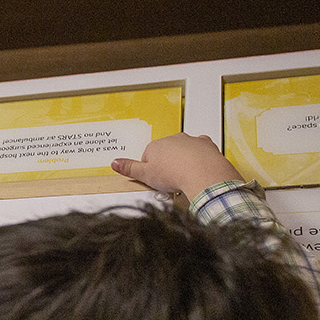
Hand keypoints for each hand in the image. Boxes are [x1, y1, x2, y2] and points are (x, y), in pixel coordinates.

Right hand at [111, 133, 243, 199]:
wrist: (203, 174)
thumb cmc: (175, 174)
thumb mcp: (146, 176)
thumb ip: (129, 168)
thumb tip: (114, 162)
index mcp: (156, 146)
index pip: (148, 156)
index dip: (151, 170)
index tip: (155, 179)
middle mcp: (173, 139)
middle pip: (166, 152)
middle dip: (168, 164)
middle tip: (170, 180)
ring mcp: (190, 141)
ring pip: (184, 150)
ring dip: (184, 161)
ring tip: (185, 177)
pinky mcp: (205, 145)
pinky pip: (201, 150)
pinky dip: (200, 158)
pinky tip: (199, 169)